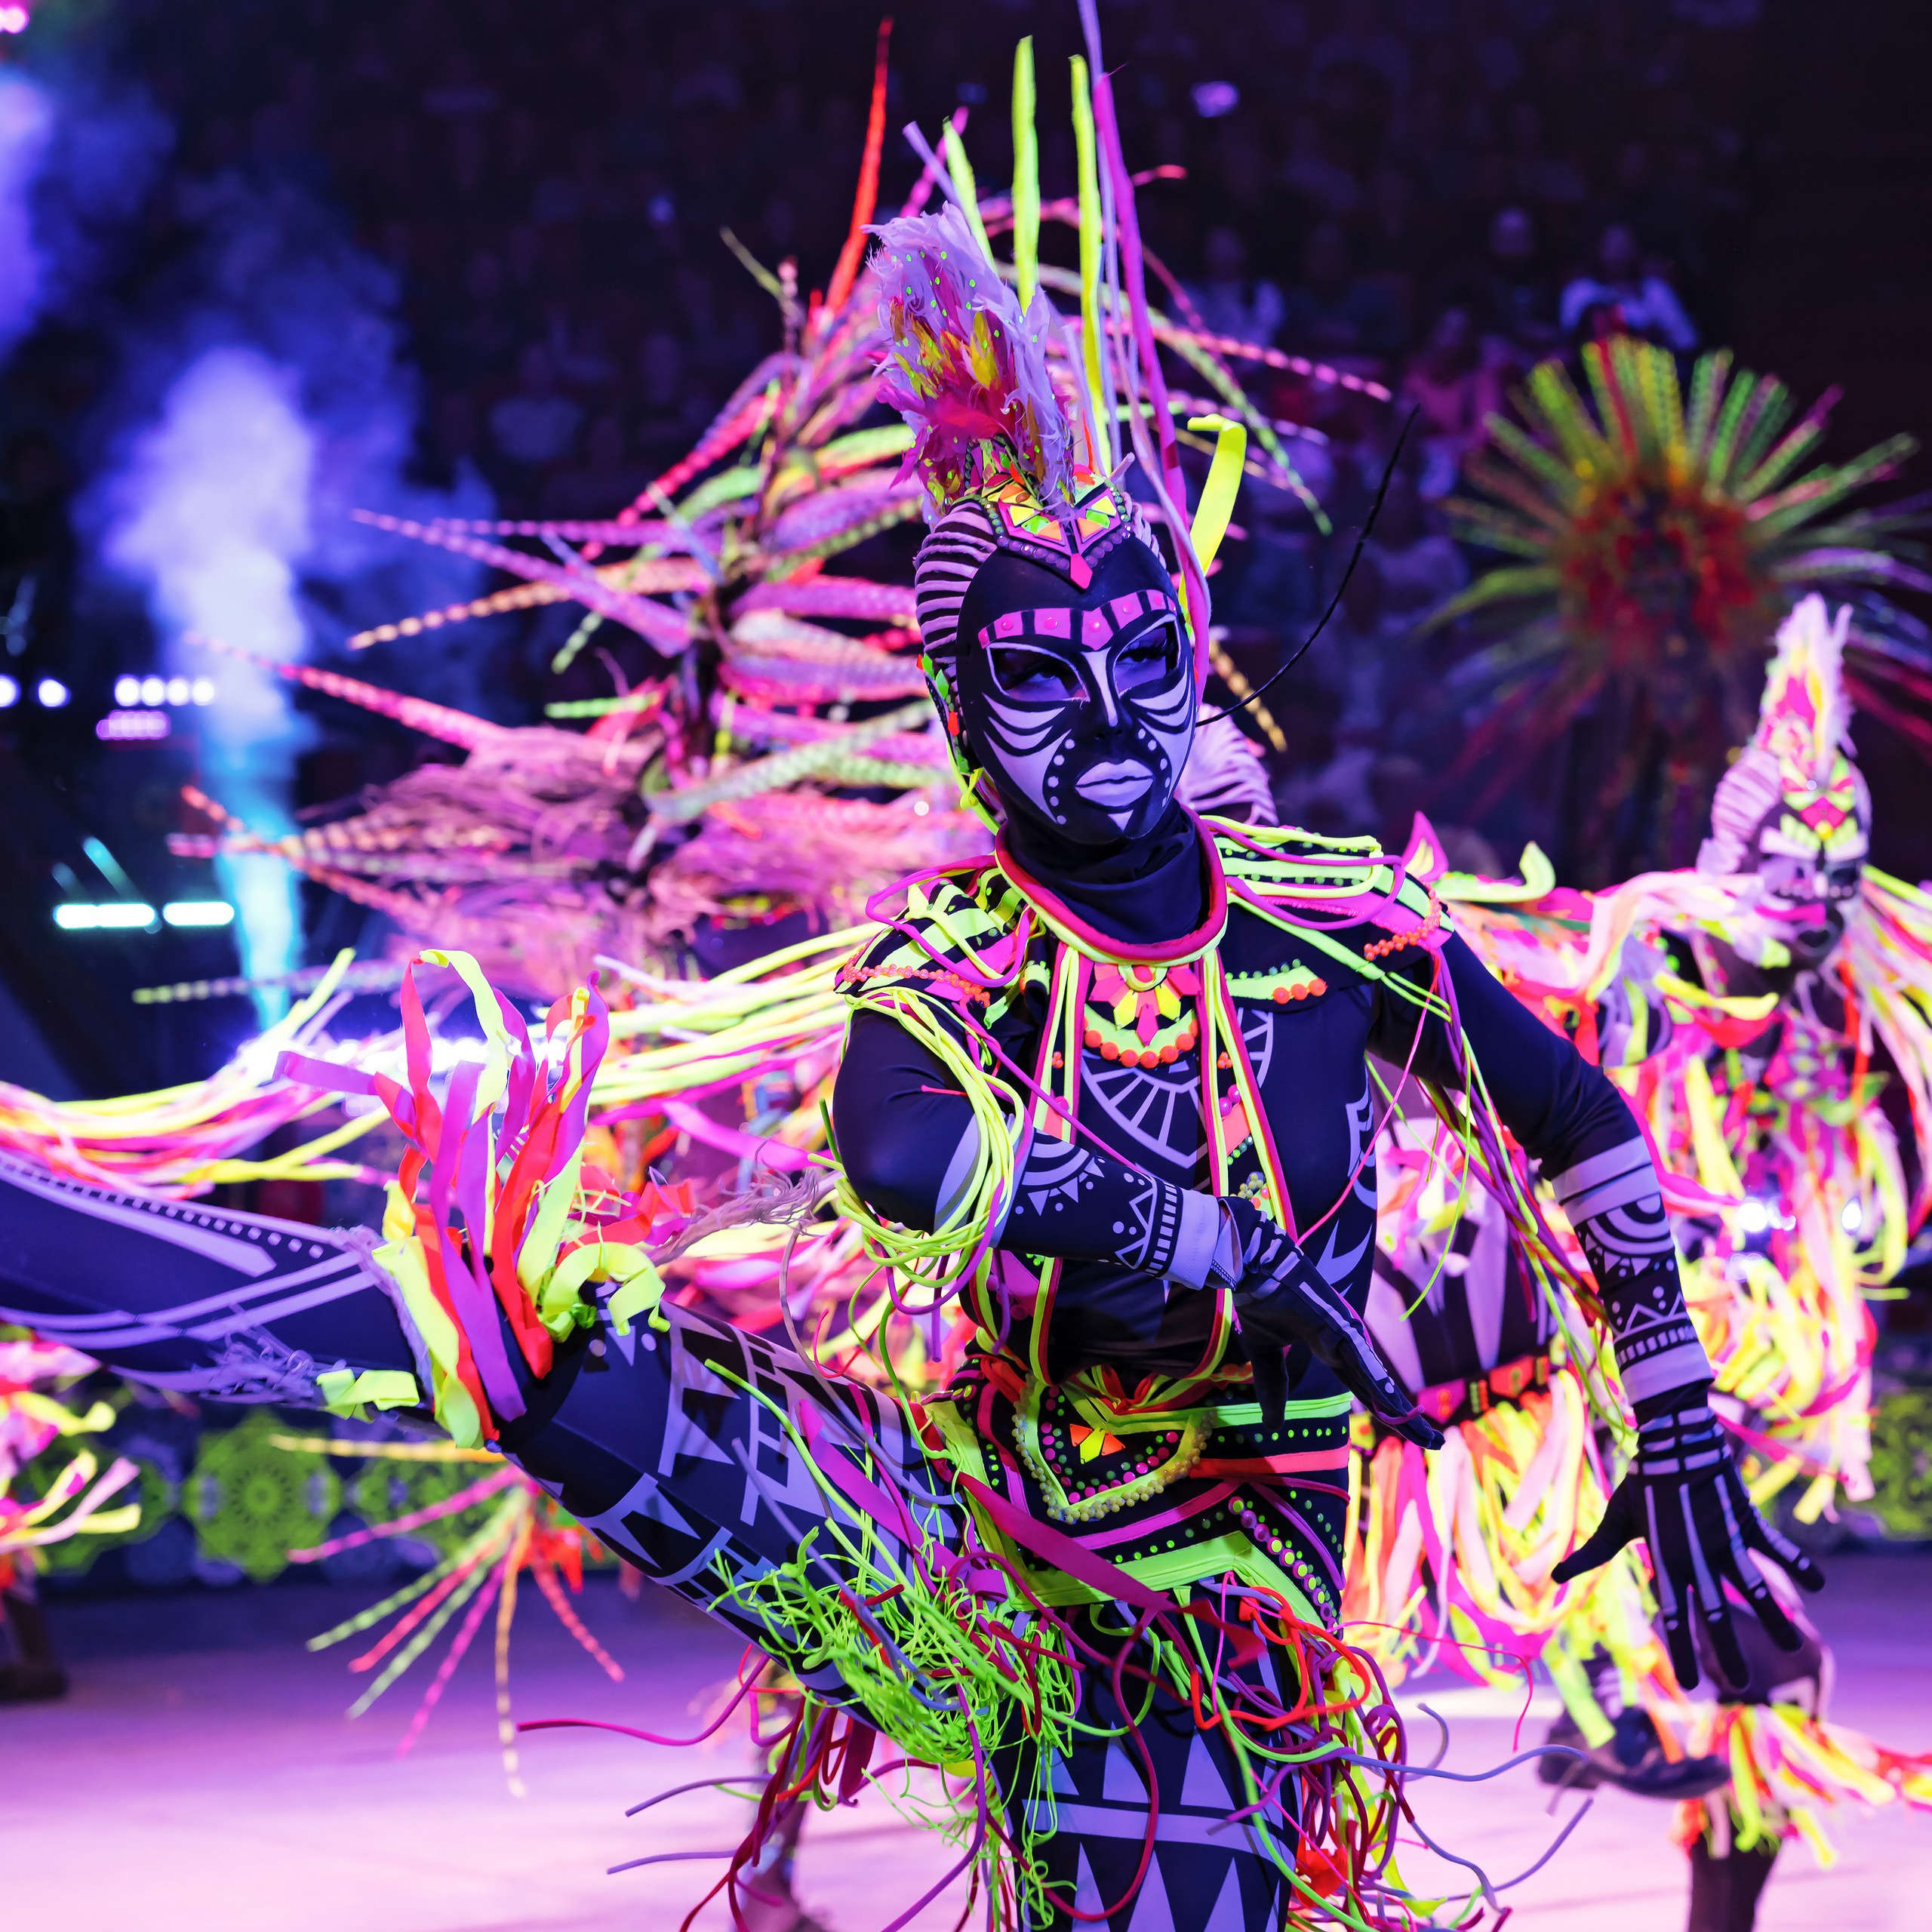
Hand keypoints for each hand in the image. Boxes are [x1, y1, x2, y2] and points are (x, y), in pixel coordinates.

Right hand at [1220, 1198, 1443, 1449]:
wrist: (1255, 1269)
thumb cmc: (1261, 1300)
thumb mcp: (1264, 1354)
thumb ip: (1272, 1387)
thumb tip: (1272, 1426)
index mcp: (1331, 1351)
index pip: (1364, 1388)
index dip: (1384, 1410)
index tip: (1404, 1427)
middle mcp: (1347, 1346)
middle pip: (1380, 1392)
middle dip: (1407, 1418)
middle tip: (1435, 1442)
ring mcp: (1348, 1336)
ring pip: (1379, 1382)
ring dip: (1403, 1411)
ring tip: (1429, 1436)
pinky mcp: (1342, 1327)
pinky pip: (1363, 1362)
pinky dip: (1379, 1386)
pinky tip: (1397, 1408)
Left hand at [1550, 1402, 1822, 1691]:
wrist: (1672, 1435)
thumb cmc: (1643, 1481)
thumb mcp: (1617, 1518)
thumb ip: (1594, 1552)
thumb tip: (1554, 1577)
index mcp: (1665, 1558)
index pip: (1673, 1615)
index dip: (1682, 1652)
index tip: (1692, 1687)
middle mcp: (1696, 1554)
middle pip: (1716, 1612)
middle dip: (1729, 1650)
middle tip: (1744, 1686)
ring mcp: (1724, 1537)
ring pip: (1753, 1585)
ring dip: (1773, 1616)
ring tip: (1794, 1647)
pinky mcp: (1744, 1519)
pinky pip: (1774, 1545)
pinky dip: (1796, 1562)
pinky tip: (1819, 1585)